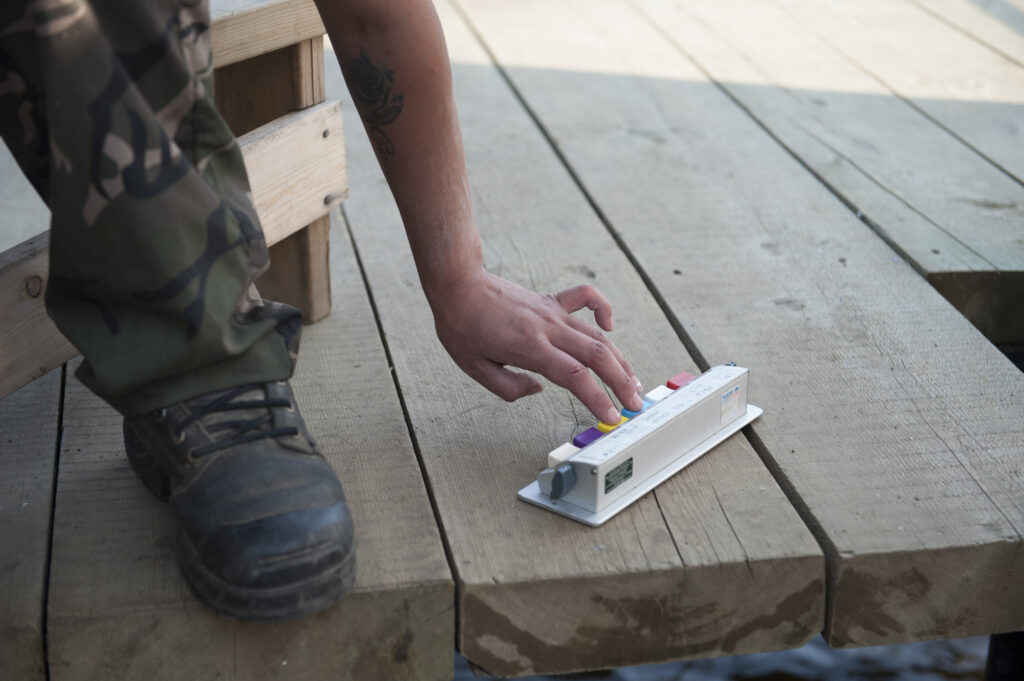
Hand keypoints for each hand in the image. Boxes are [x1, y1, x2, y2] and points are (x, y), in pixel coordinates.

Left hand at [431, 267, 643, 423]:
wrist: (459, 286)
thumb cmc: (463, 327)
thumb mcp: (475, 368)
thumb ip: (509, 387)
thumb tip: (537, 389)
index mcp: (531, 348)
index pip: (575, 377)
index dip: (598, 398)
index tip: (611, 417)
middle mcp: (548, 328)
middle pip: (597, 356)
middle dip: (621, 382)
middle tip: (634, 404)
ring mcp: (552, 312)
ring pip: (596, 335)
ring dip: (619, 359)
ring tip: (633, 380)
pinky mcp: (551, 300)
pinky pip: (585, 298)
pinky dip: (603, 310)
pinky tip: (609, 327)